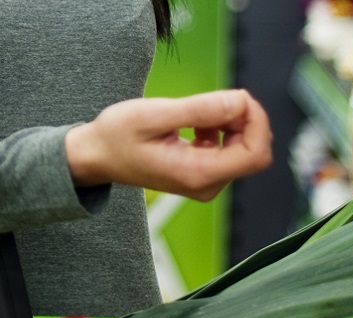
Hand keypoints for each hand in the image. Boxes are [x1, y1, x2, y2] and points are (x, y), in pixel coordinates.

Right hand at [64, 89, 272, 200]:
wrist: (96, 156)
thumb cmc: (116, 136)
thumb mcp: (153, 115)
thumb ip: (198, 110)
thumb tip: (240, 101)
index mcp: (197, 173)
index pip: (255, 153)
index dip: (256, 121)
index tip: (237, 96)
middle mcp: (206, 184)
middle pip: (253, 151)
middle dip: (244, 119)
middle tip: (215, 98)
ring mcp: (205, 182)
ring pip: (243, 148)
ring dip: (230, 122)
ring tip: (197, 111)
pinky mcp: (202, 174)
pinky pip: (229, 150)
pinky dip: (220, 129)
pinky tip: (195, 122)